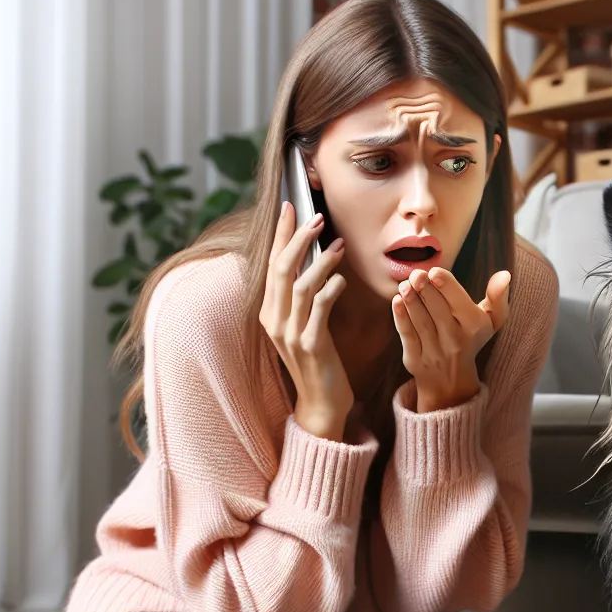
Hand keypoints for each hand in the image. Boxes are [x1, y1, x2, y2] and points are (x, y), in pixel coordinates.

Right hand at [261, 201, 351, 439]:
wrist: (321, 405)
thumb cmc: (319, 362)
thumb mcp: (305, 326)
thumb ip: (304, 297)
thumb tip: (315, 260)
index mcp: (270, 313)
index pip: (272, 263)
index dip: (281, 234)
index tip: (291, 206)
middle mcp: (274, 321)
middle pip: (281, 269)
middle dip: (297, 239)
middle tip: (317, 217)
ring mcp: (290, 334)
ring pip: (299, 286)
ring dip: (319, 261)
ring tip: (339, 244)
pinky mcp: (311, 346)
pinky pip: (318, 310)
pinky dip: (329, 290)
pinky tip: (341, 279)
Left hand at [392, 266, 510, 411]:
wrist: (451, 380)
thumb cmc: (470, 338)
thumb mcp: (491, 321)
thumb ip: (498, 297)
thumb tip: (505, 274)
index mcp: (475, 327)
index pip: (459, 303)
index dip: (445, 285)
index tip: (434, 271)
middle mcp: (456, 341)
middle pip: (438, 310)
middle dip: (425, 289)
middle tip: (416, 273)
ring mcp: (435, 352)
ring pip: (422, 322)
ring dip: (412, 301)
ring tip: (405, 284)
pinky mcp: (415, 360)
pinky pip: (408, 336)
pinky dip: (401, 318)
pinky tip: (397, 300)